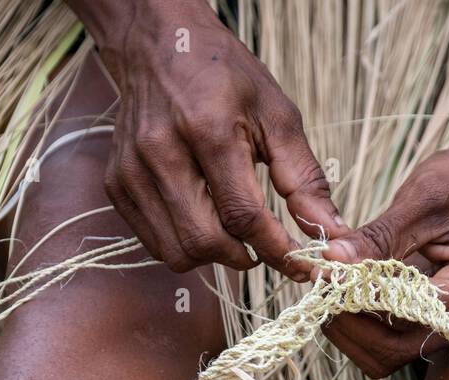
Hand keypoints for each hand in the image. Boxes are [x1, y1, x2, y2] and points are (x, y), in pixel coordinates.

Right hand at [86, 0, 342, 279]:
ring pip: (177, 252)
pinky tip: (203, 219)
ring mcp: (132, 172)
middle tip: (264, 247)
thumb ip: (304, 178)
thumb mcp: (276, 115)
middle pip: (205, 242)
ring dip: (214, 256)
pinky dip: (185, 245)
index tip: (302, 263)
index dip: (277, 250)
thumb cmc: (225, 78)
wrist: (160, 45)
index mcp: (207, 130)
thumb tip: (330, 230)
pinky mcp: (117, 185)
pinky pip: (155, 242)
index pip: (243, 216)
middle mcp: (161, 153)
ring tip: (233, 232)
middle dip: (245, 257)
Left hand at [320, 146, 448, 377]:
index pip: (408, 314)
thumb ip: (379, 235)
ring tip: (330, 291)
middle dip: (351, 323)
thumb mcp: (424, 197)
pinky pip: (396, 342)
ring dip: (354, 331)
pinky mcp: (439, 322)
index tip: (328, 274)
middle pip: (396, 350)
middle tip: (321, 286)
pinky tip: (347, 294)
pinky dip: (365, 327)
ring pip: (391, 355)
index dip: (362, 300)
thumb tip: (331, 261)